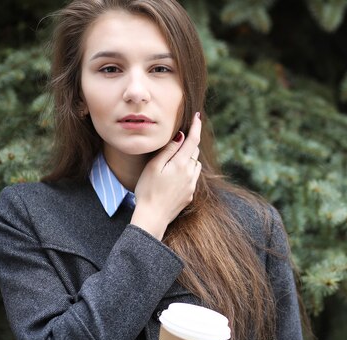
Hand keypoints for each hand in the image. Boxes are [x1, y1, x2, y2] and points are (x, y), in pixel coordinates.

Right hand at [131, 112, 201, 238]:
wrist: (152, 217)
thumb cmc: (148, 190)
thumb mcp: (154, 166)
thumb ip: (168, 151)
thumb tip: (181, 137)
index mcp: (181, 164)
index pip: (192, 140)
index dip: (196, 127)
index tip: (198, 116)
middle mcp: (190, 174)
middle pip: (194, 152)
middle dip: (190, 143)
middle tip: (180, 138)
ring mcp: (191, 185)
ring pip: (195, 165)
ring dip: (189, 158)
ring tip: (175, 159)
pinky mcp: (189, 195)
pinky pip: (192, 178)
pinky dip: (187, 171)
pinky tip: (175, 176)